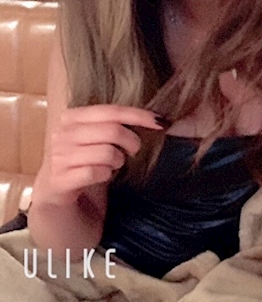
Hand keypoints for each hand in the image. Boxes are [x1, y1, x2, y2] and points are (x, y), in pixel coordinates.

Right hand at [35, 105, 162, 205]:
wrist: (56, 195)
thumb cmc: (84, 161)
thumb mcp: (97, 138)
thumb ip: (115, 125)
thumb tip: (156, 119)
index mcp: (72, 117)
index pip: (112, 110)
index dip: (139, 115)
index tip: (160, 122)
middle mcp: (62, 134)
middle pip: (112, 130)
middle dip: (132, 142)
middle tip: (133, 151)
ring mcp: (58, 157)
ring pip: (107, 152)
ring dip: (118, 161)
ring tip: (113, 165)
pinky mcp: (59, 180)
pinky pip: (97, 172)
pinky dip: (106, 175)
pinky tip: (103, 176)